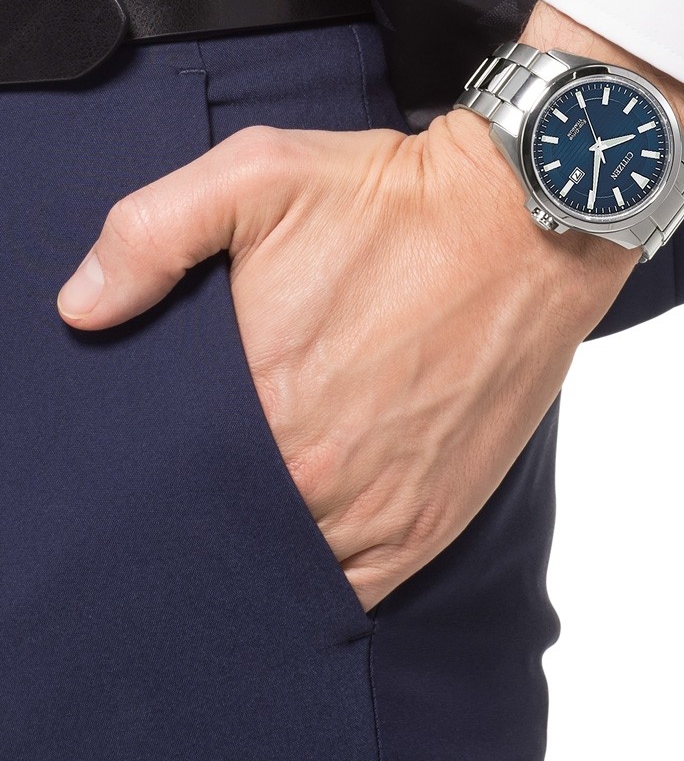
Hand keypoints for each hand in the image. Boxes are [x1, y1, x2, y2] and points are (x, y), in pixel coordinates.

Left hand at [56, 110, 636, 611]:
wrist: (525, 222)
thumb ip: (151, 234)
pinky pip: (356, 586)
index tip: (168, 432)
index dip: (158, 460)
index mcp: (261, 403)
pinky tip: (308, 533)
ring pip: (288, 565)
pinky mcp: (433, 519)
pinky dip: (326, 574)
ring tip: (260, 491)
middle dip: (208, 499)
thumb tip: (81, 309)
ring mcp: (381, 507)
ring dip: (266, 541)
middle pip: (226, 523)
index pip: (170, 473)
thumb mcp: (258, 174)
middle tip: (214, 455)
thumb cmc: (394, 199)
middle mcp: (317, 475)